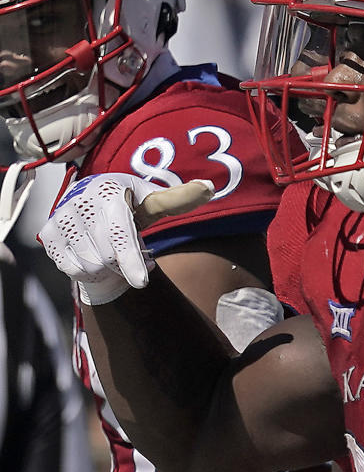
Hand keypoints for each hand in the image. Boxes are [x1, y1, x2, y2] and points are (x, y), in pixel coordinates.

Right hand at [38, 174, 212, 303]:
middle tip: (134, 255)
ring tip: (113, 253)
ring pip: (88, 265)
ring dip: (107, 268)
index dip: (131, 260)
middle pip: (106, 257)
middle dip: (125, 263)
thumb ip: (179, 199)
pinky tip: (95, 257)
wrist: (90, 205)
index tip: (142, 282)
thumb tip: (209, 189)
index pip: (120, 234)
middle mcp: (79, 202)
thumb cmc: (128, 205)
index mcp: (108, 192)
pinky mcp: (47, 233)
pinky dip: (87, 271)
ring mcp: (59, 217)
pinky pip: (69, 268)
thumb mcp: (153, 202)